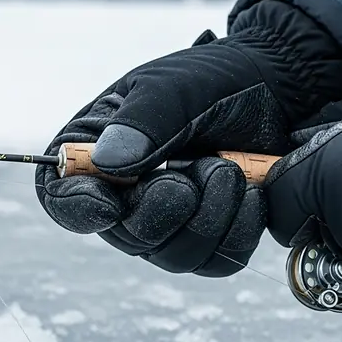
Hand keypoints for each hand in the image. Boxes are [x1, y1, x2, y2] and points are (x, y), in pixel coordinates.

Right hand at [35, 2, 341, 276]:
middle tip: (205, 165)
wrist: (277, 87)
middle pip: (127, 237)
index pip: (64, 196)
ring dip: (209, 218)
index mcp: (99, 151)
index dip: (80, 207)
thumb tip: (106, 163)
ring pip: (175, 256)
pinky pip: (218, 261)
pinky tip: (251, 194)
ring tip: (230, 170)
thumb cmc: (216, 80)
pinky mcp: (212, 236)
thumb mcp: (176, 87)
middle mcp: (128, 195)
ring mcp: (170, 221)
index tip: (109, 203)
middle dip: (167, 207)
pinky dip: (238, 231)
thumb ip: (142, 122)